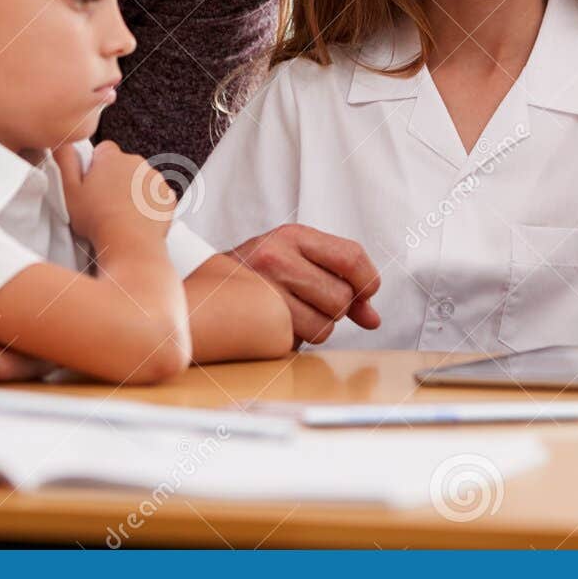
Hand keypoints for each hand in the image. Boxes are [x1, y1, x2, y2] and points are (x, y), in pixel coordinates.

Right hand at [53, 142, 171, 248]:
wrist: (130, 244)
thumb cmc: (98, 220)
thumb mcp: (69, 190)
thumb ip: (64, 161)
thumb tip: (62, 143)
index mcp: (112, 157)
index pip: (103, 149)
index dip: (96, 166)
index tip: (92, 183)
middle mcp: (136, 162)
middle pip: (122, 164)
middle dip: (114, 178)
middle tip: (103, 202)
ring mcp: (155, 179)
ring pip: (140, 179)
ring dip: (131, 190)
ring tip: (119, 213)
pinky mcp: (167, 196)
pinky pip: (155, 194)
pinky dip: (148, 203)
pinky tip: (136, 218)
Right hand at [226, 224, 381, 345]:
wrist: (204, 292)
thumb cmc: (258, 275)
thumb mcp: (297, 261)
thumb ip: (340, 281)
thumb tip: (373, 319)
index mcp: (292, 236)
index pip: (352, 257)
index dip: (368, 281)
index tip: (366, 293)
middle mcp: (277, 257)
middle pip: (342, 297)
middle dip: (337, 308)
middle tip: (313, 301)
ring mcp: (264, 290)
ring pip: (326, 325)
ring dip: (318, 326)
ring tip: (293, 312)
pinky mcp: (257, 322)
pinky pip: (303, 342)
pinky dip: (298, 339)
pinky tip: (279, 324)